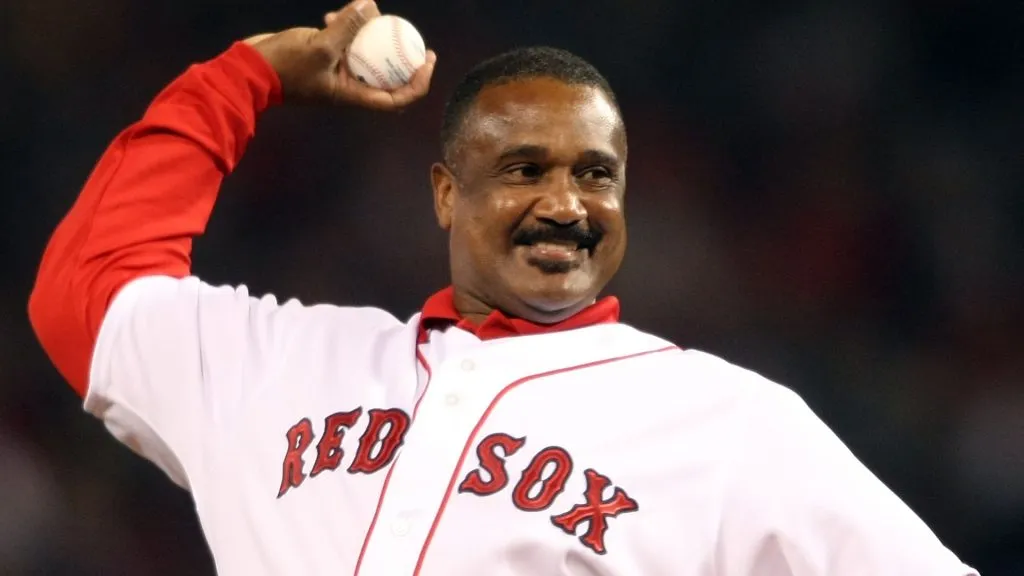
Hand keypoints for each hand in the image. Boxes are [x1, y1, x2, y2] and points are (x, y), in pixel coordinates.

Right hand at [243, 0, 436, 110]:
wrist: (250, 70)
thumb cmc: (285, 67)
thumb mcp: (320, 45)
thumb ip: (347, 27)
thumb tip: (370, 5)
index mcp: (354, 95)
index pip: (397, 98)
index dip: (417, 83)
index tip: (427, 61)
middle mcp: (349, 87)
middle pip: (386, 76)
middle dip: (400, 55)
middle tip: (413, 36)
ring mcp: (336, 74)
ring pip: (365, 56)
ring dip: (368, 35)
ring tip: (365, 13)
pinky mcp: (323, 59)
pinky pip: (344, 44)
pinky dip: (344, 29)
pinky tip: (333, 13)